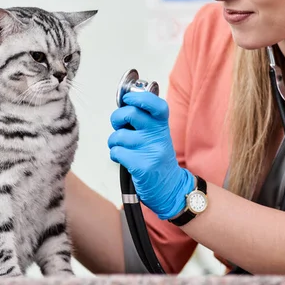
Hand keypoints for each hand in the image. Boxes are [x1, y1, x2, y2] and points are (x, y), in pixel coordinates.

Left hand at [107, 92, 194, 219]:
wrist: (170, 187)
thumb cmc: (157, 157)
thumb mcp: (157, 135)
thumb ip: (144, 120)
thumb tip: (123, 105)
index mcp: (162, 125)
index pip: (156, 104)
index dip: (139, 97)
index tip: (127, 99)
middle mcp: (158, 135)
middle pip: (130, 114)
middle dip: (117, 119)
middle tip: (119, 126)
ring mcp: (150, 150)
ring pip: (118, 136)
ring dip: (114, 142)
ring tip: (123, 148)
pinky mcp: (142, 166)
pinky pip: (116, 152)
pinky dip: (115, 155)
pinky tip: (124, 159)